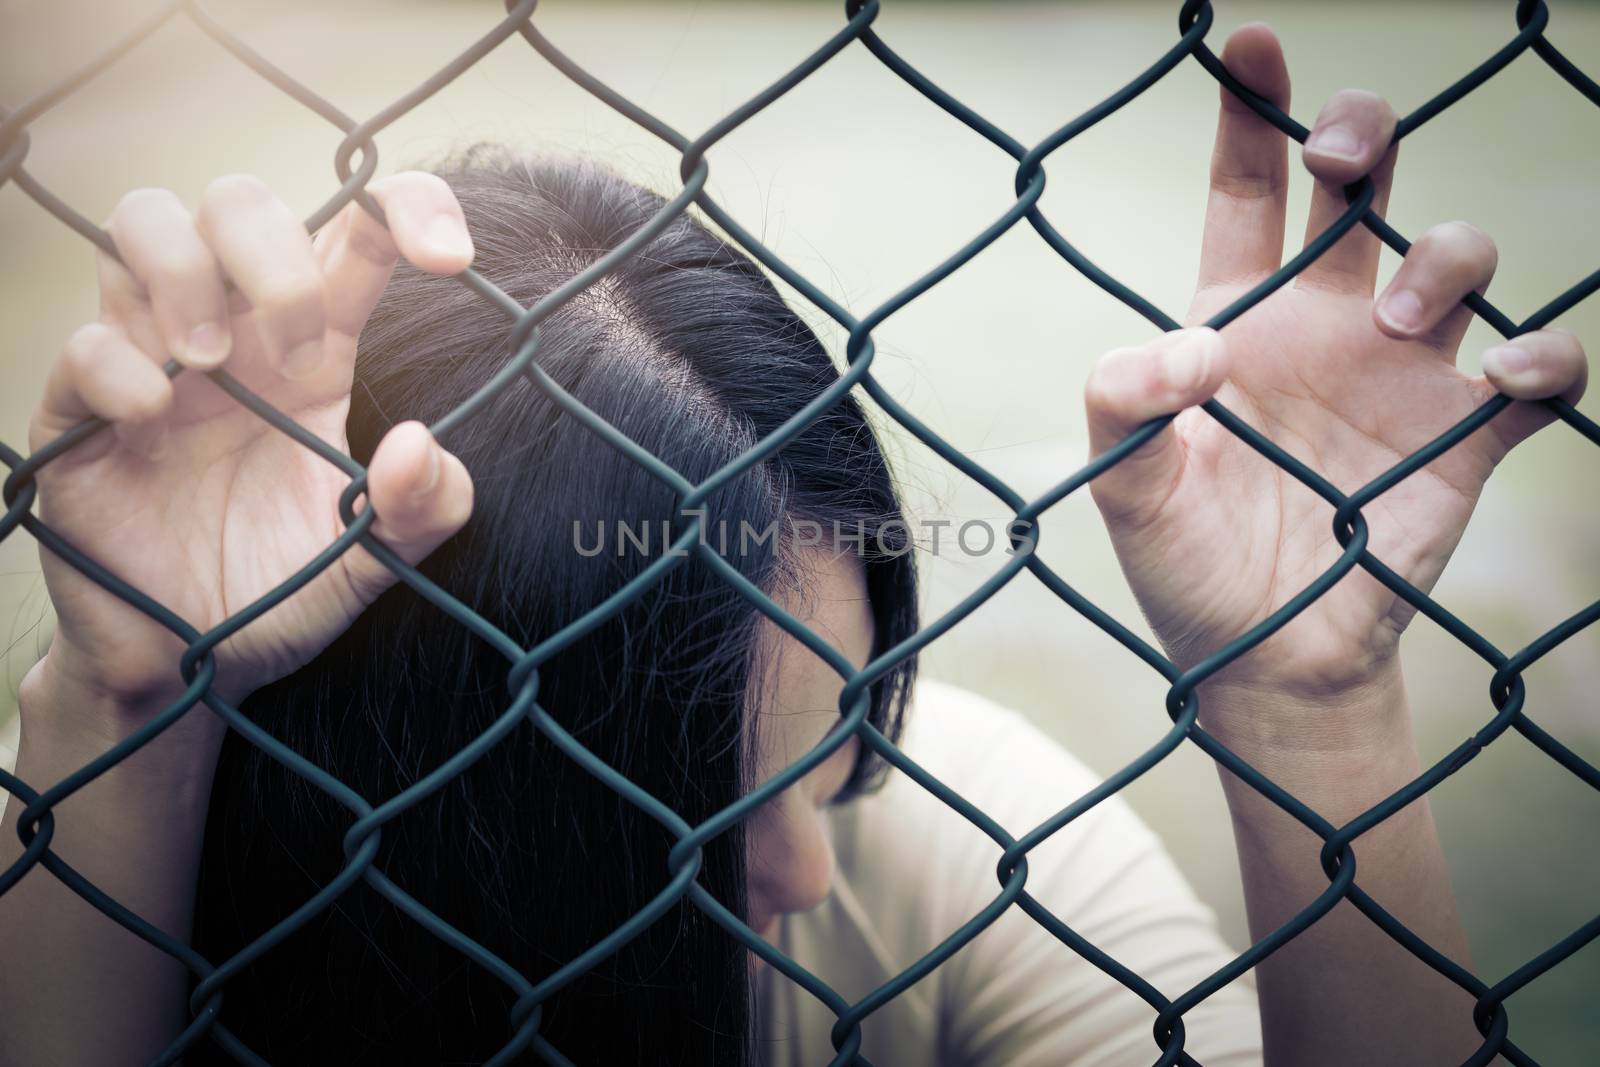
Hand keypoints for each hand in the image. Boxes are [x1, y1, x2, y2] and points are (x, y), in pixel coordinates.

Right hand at [26, 172, 476, 740]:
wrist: (192, 667)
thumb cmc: (284, 591)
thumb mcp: (375, 563)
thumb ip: (423, 511)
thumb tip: (421, 446)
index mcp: (316, 347)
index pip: (358, 228)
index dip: (408, 208)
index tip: (452, 259)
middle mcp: (235, 333)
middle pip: (238, 199)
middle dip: (275, 255)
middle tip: (300, 355)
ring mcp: (152, 360)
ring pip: (145, 220)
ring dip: (184, 272)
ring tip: (210, 361)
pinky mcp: (78, 412)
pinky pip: (83, 340)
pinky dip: (117, 361)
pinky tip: (150, 414)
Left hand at [1083, 26, 1587, 731]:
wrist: (1260, 659)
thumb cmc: (1186, 562)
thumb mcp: (1123, 486)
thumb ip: (1119, 406)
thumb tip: (1185, 346)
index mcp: (1238, 319)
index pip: (1246, 197)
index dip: (1250, 117)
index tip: (1249, 42)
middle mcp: (1326, 327)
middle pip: (1363, 194)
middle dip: (1365, 140)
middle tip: (1344, 156)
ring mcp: (1402, 376)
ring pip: (1458, 257)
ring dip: (1444, 256)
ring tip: (1397, 315)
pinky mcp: (1464, 438)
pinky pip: (1536, 374)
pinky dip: (1542, 360)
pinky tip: (1502, 375)